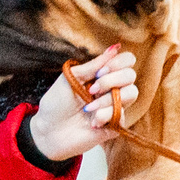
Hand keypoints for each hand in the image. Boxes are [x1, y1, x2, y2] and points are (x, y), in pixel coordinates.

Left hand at [27, 46, 138, 162]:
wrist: (49, 131)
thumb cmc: (56, 104)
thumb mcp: (72, 77)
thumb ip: (94, 65)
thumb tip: (115, 48)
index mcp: (102, 75)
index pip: (126, 61)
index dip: (118, 63)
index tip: (98, 72)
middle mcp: (112, 90)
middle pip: (130, 75)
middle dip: (110, 80)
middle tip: (91, 90)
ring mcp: (115, 107)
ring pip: (131, 93)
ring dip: (107, 99)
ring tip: (88, 109)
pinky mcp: (116, 125)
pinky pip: (121, 114)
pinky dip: (104, 116)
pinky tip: (92, 123)